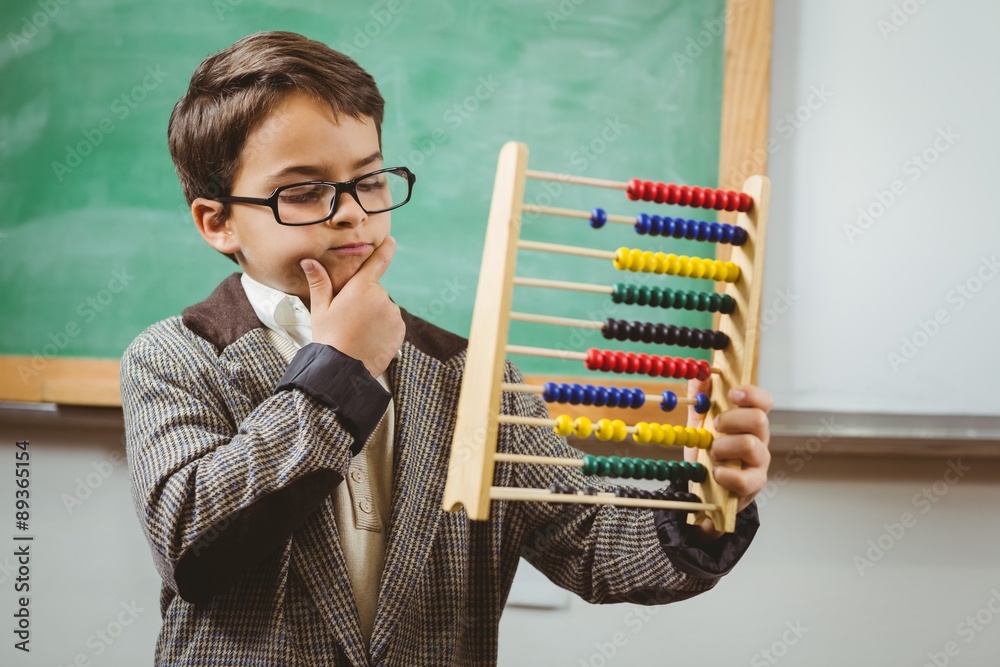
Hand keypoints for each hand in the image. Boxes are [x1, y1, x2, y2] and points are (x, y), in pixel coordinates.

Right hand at [300, 236, 404, 377]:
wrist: (343, 370)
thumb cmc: (329, 338)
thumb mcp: (320, 309)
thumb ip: (319, 283)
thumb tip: (309, 261)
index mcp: (360, 288)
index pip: (378, 262)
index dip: (386, 249)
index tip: (392, 241)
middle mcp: (381, 298)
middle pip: (374, 292)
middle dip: (365, 300)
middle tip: (349, 319)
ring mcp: (393, 314)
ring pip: (383, 308)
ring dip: (374, 316)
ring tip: (358, 332)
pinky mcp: (400, 330)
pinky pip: (392, 323)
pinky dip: (383, 329)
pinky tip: (369, 339)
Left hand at [685, 377, 772, 532]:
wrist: (702, 485)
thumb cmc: (706, 449)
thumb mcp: (698, 421)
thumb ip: (700, 397)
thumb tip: (700, 371)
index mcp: (748, 419)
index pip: (763, 401)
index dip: (751, 394)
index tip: (732, 394)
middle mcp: (759, 438)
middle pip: (759, 419)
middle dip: (733, 419)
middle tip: (714, 425)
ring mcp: (759, 461)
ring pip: (751, 445)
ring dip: (724, 446)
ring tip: (712, 452)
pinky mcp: (754, 484)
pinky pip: (746, 479)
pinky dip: (727, 474)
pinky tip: (716, 472)